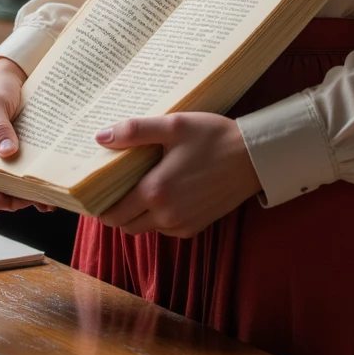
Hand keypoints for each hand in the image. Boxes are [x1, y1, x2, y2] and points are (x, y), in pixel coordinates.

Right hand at [0, 57, 54, 213]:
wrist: (8, 76)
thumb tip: (7, 153)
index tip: (1, 198)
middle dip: (8, 201)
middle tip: (31, 199)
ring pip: (5, 189)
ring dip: (22, 198)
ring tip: (45, 200)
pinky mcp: (10, 157)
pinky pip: (17, 178)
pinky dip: (30, 188)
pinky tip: (47, 193)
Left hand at [95, 113, 261, 237]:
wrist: (254, 157)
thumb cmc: (213, 137)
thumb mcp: (173, 125)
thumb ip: (134, 131)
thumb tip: (100, 137)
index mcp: (155, 191)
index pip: (113, 214)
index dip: (101, 206)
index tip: (100, 191)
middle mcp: (166, 215)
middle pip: (126, 226)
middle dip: (117, 211)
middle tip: (120, 188)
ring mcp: (182, 224)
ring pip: (146, 229)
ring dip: (139, 215)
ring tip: (144, 188)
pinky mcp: (197, 227)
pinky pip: (167, 229)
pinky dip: (160, 218)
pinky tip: (168, 194)